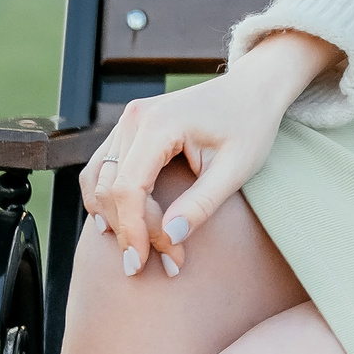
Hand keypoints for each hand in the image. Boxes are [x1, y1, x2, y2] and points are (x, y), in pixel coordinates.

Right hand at [81, 30, 337, 277]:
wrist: (254, 89)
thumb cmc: (251, 125)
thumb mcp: (237, 168)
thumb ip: (202, 204)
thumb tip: (170, 238)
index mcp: (158, 124)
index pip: (128, 190)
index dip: (134, 232)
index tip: (145, 264)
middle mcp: (134, 118)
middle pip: (110, 190)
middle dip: (131, 232)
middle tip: (166, 260)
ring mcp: (128, 120)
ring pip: (98, 181)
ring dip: (115, 219)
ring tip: (145, 248)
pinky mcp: (129, 128)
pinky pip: (102, 169)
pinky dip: (109, 199)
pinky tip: (126, 224)